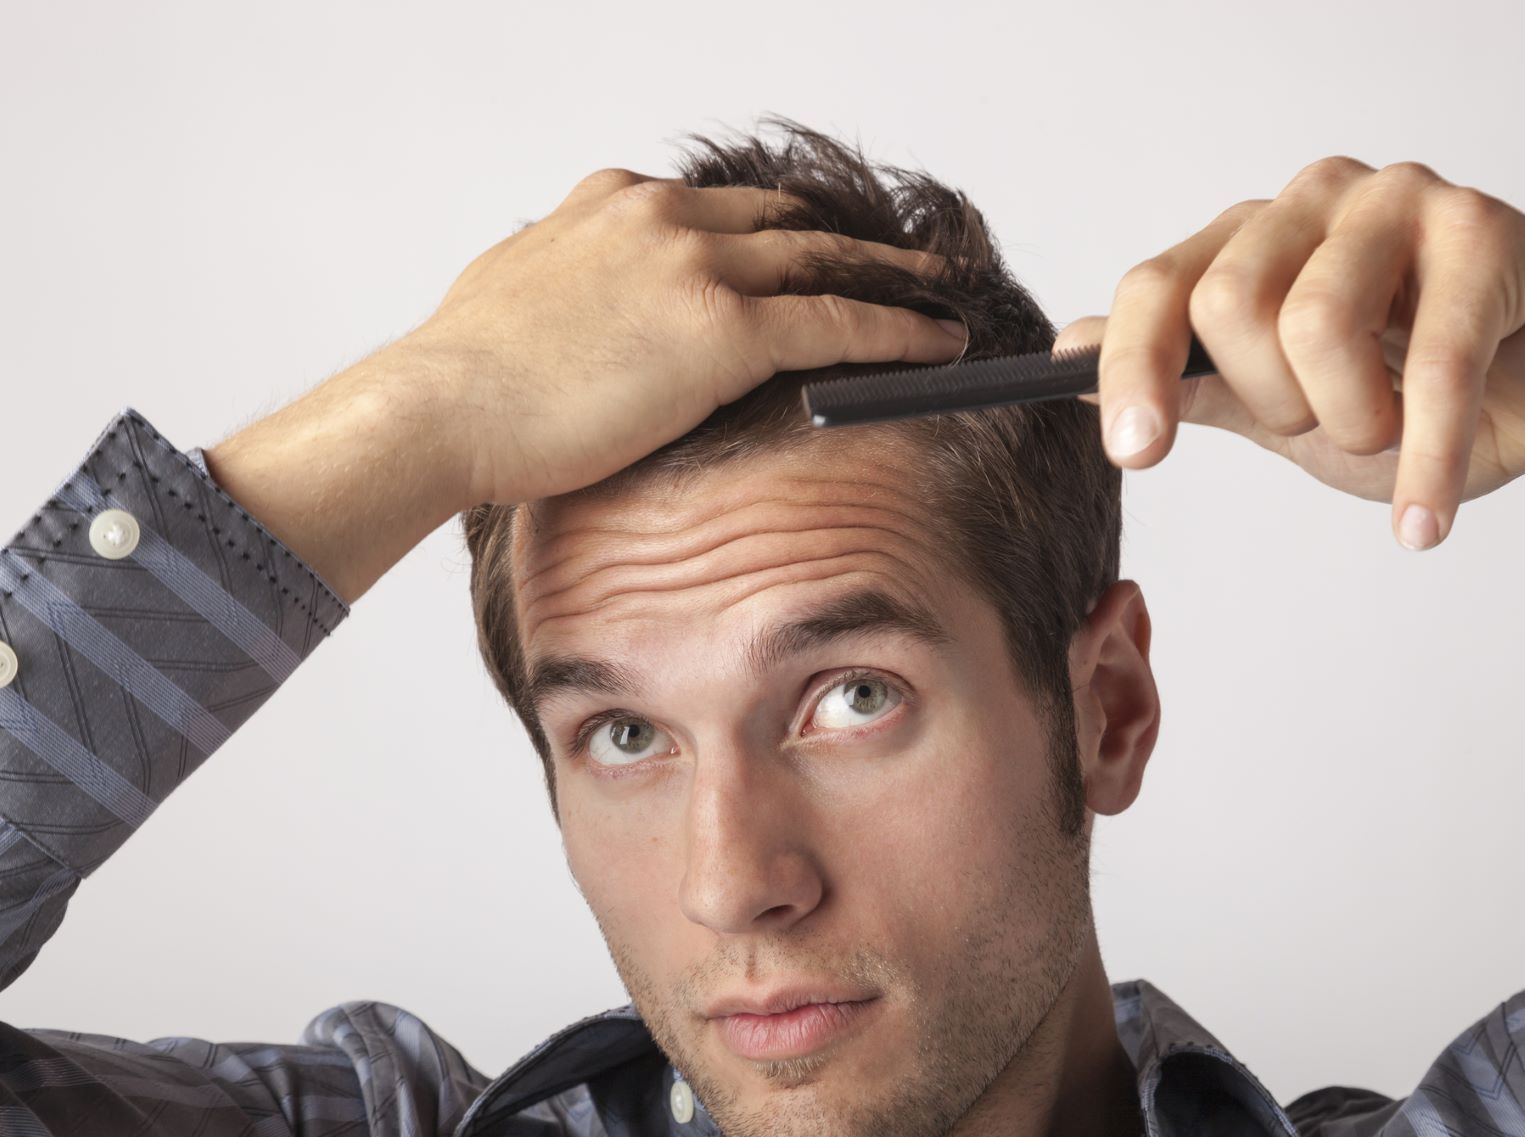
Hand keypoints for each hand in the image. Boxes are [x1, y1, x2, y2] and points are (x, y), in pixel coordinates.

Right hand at [208, 169, 967, 600]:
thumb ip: (561, 275)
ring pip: (825, 261)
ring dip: (894, 275)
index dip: (779, 231)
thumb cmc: (465, 373)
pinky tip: (939, 340)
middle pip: (788, 222)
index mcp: (616, 203)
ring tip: (942, 290)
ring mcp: (698, 264)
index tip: (812, 247)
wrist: (443, 406)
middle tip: (905, 257)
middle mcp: (665, 216)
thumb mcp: (514, 290)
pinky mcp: (723, 325)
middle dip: (852, 240)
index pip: (722, 209)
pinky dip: (899, 328)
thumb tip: (565, 288)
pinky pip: (838, 322)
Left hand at [1055, 157, 1524, 549]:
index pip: (1159, 286)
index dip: (1134, 370)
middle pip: (1231, 304)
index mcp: (1254, 237)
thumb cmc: (1419, 398)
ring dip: (1355, 422)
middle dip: (1278, 404)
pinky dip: (1424, 459)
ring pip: (1318, 322)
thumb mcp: (1282, 407)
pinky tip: (1422, 522)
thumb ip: (1189, 378)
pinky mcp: (1485, 232)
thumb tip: (1076, 353)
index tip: (1134, 453)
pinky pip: (1432, 360)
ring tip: (1392, 439)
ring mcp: (1400, 203)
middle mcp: (1315, 202)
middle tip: (1335, 428)